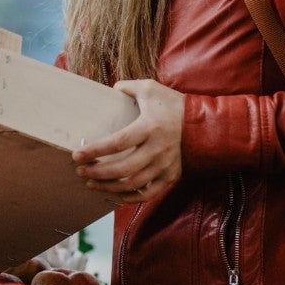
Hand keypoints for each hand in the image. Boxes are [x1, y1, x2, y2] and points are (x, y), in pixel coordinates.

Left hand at [72, 79, 183, 202]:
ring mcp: (164, 165)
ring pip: (132, 184)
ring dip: (108, 186)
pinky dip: (129, 197)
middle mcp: (157, 149)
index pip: (118, 143)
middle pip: (122, 169)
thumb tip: (112, 89)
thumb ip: (129, 87)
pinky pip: (147, 194)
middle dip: (97, 172)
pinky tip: (114, 194)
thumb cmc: (175, 105)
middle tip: (81, 171)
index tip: (78, 154)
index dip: (96, 150)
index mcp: (149, 127)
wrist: (206, 125)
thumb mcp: (151, 89)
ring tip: (91, 182)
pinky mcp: (170, 176)